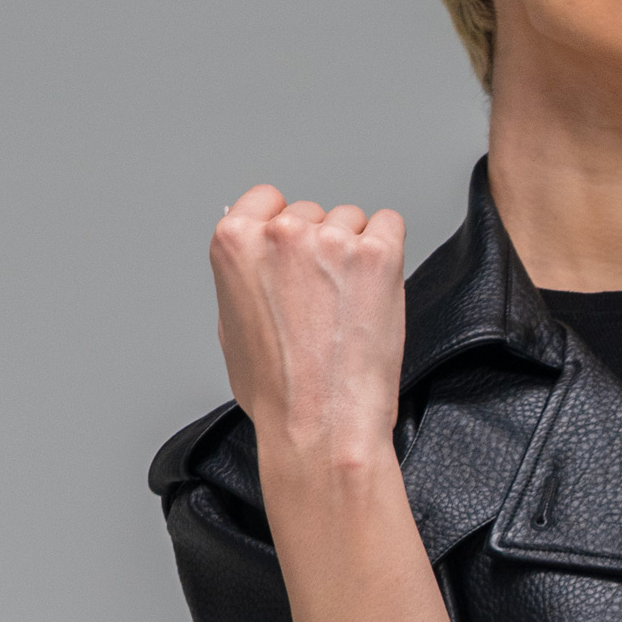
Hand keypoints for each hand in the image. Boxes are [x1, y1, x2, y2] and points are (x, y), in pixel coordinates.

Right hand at [210, 185, 407, 477]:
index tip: (295, 251)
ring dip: (354, 253)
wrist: (319, 423)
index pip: (265, 199)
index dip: (283, 226)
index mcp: (235, 243)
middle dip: (320, 248)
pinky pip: (390, 225)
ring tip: (348, 306)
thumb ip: (244, 279)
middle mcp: (280, 233)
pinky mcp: (376, 254)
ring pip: (350, 221)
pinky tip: (375, 290)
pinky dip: (389, 252)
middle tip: (325, 300)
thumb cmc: (278, 392)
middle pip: (311, 213)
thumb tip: (258, 265)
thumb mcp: (230, 327)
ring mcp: (330, 240)